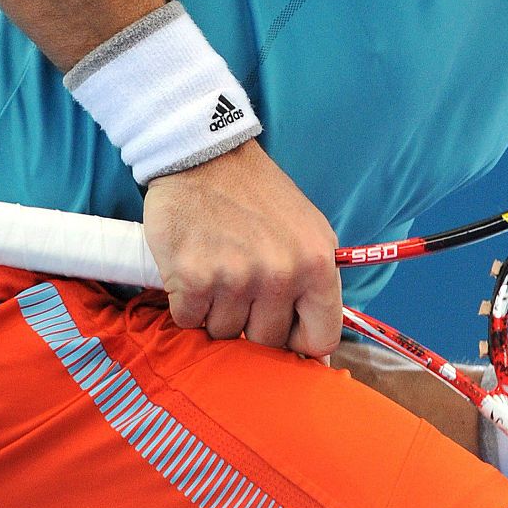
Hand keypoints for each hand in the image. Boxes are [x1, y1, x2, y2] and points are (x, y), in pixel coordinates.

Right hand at [142, 141, 342, 357]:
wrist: (203, 156)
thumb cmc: (258, 197)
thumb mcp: (309, 232)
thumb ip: (317, 286)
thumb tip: (318, 351)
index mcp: (317, 265)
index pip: (320, 338)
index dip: (299, 343)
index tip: (283, 334)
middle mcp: (280, 275)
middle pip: (265, 341)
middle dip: (251, 322)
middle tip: (241, 285)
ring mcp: (235, 279)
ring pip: (224, 333)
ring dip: (216, 311)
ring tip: (217, 268)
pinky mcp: (192, 280)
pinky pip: (189, 321)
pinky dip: (187, 303)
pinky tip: (193, 269)